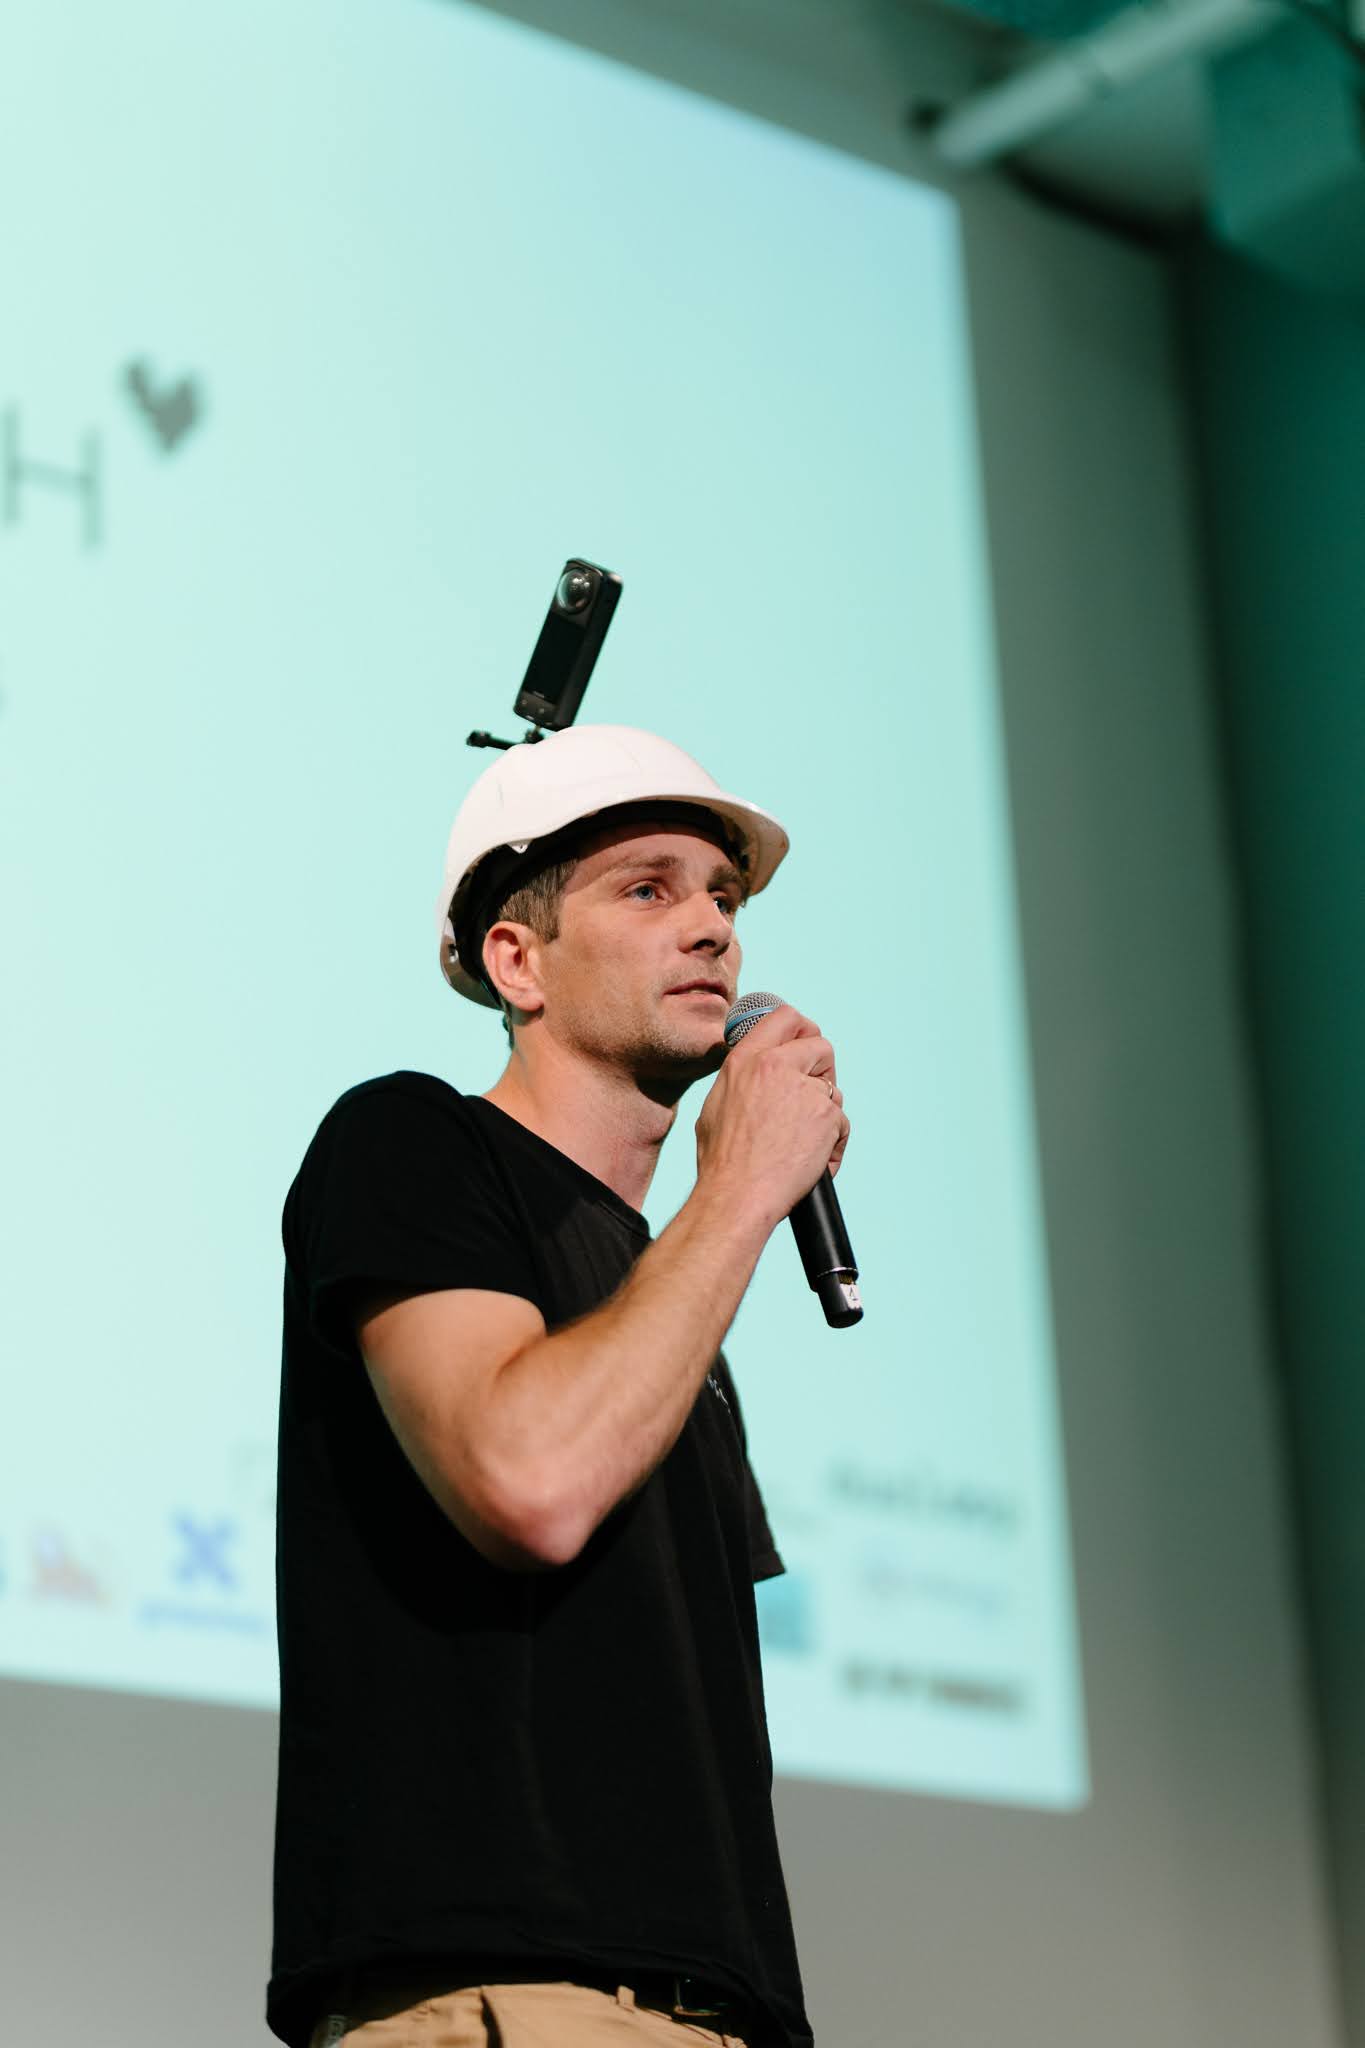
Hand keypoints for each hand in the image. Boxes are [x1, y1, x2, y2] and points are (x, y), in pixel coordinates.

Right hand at [695, 1003, 849, 1229]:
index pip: (784, 1016)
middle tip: (814, 1095)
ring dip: (826, 1112)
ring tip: (804, 1142)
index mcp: (745, 1061)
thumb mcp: (717, 1104)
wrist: (737, 1195)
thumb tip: (756, 1075)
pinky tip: (814, 1162)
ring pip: (833, 1088)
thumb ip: (742, 1079)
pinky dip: (833, 1144)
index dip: (802, 1028)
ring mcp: (803, 1090)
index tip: (804, 1044)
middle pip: (820, 1044)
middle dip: (823, 1068)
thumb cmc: (722, 1161)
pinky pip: (841, 1123)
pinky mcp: (825, 1117)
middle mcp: (775, 1066)